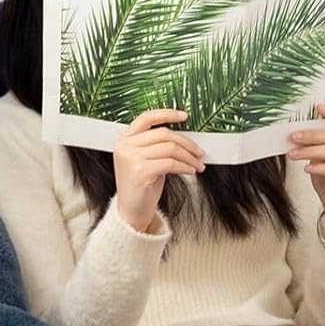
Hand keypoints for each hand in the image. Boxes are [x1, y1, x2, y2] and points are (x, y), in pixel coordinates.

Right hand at [113, 108, 203, 231]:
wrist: (131, 211)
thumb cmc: (142, 185)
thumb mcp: (145, 160)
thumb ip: (156, 145)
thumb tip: (184, 138)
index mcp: (125, 139)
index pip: (146, 118)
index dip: (167, 114)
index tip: (184, 116)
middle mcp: (125, 146)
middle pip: (164, 134)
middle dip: (187, 143)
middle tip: (199, 152)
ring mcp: (131, 158)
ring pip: (170, 148)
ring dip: (189, 157)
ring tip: (197, 165)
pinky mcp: (141, 172)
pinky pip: (171, 163)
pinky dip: (185, 167)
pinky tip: (190, 171)